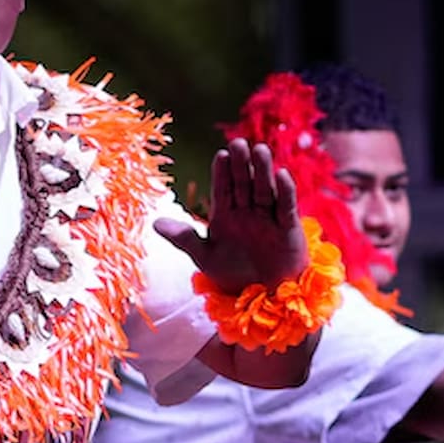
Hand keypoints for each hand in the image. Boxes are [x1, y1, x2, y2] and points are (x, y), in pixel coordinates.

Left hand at [154, 138, 306, 291]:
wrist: (262, 299)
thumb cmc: (234, 276)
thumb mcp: (205, 257)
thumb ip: (184, 238)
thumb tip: (155, 223)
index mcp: (226, 215)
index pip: (223, 188)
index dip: (223, 172)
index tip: (221, 155)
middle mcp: (247, 212)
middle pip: (244, 183)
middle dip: (241, 165)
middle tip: (238, 143)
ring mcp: (268, 218)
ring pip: (264, 190)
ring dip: (263, 171)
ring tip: (259, 150)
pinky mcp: (288, 229)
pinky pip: (286, 208)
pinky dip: (285, 192)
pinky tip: (281, 175)